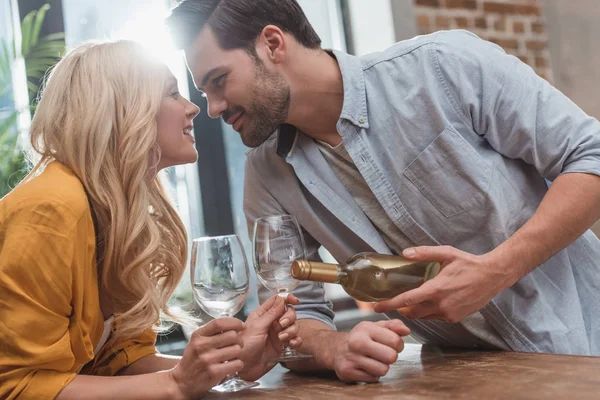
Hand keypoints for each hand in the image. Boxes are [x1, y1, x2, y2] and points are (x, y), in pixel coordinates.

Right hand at [169, 318, 243, 399]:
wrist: (181, 382)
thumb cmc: (193, 360)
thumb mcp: (197, 342)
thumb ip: (212, 333)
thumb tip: (234, 324)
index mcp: (198, 335)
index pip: (219, 323)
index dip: (234, 322)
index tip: (241, 325)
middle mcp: (201, 346)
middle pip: (232, 335)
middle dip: (239, 340)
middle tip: (237, 345)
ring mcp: (207, 359)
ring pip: (237, 350)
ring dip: (238, 353)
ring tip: (232, 357)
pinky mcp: (213, 372)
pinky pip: (237, 364)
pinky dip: (238, 365)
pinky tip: (231, 366)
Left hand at [238, 294, 300, 380]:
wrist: (245, 368)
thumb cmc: (246, 346)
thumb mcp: (257, 327)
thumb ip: (271, 313)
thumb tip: (281, 299)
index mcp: (263, 314)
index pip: (277, 300)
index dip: (287, 298)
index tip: (295, 301)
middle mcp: (272, 322)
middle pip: (288, 312)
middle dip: (289, 317)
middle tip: (282, 325)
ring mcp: (278, 334)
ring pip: (294, 325)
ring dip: (291, 330)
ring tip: (282, 338)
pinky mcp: (283, 345)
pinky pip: (295, 339)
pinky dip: (296, 340)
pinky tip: (291, 344)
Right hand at [332, 320, 408, 382]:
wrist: (335, 348)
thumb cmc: (360, 338)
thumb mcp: (375, 327)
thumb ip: (393, 326)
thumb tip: (406, 330)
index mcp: (366, 328)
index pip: (395, 340)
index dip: (398, 345)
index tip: (392, 345)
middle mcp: (357, 342)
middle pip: (391, 356)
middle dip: (391, 357)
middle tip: (383, 354)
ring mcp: (352, 358)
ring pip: (383, 370)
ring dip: (382, 367)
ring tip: (374, 361)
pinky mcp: (348, 372)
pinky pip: (373, 378)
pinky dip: (372, 374)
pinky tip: (366, 367)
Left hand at [373, 246, 509, 322]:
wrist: (492, 276)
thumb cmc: (468, 263)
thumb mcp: (446, 253)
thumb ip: (424, 253)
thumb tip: (404, 253)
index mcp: (436, 289)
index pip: (407, 300)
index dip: (390, 304)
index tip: (376, 307)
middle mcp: (441, 305)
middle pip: (412, 312)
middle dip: (401, 309)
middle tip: (395, 301)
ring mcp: (449, 313)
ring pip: (423, 316)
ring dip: (416, 310)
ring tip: (413, 298)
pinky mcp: (455, 318)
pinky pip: (435, 317)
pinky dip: (429, 311)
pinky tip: (432, 300)